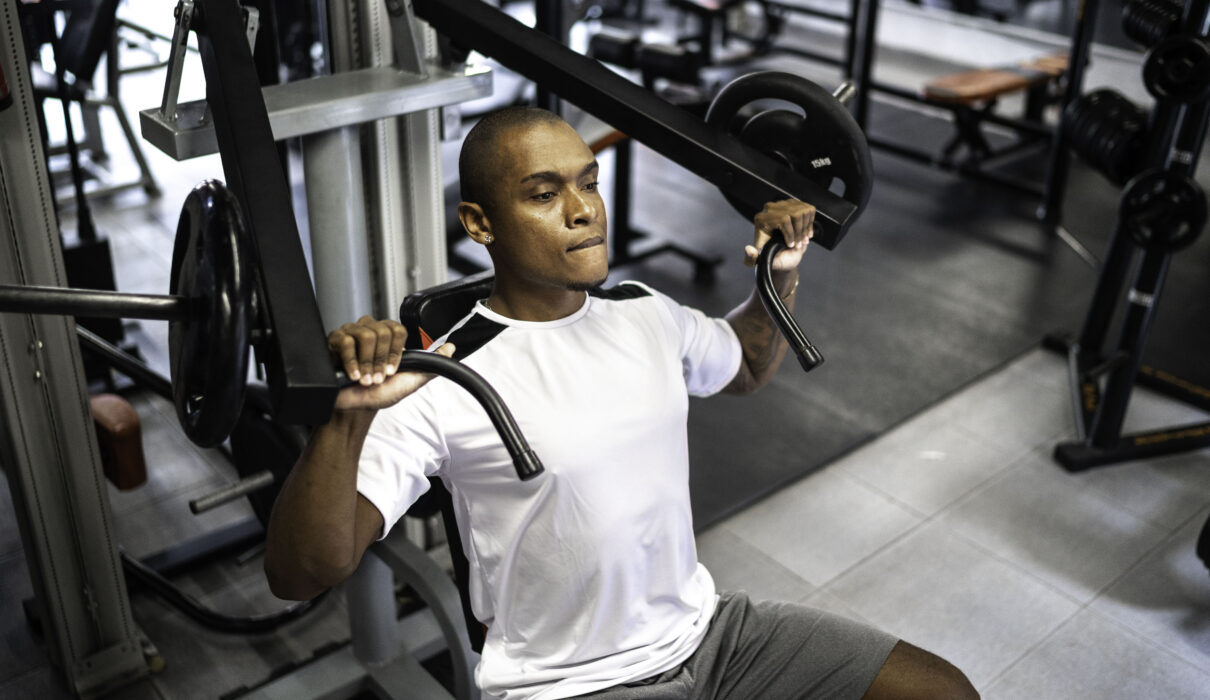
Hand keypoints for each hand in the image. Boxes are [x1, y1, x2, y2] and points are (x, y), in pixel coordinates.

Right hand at [327, 316, 455, 410]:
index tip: (392, 371)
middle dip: (381, 360)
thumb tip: (451, 348)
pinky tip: (354, 375)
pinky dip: (351, 362)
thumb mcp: (411, 380)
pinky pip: (345, 342)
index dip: (396, 352)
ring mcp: (351, 333)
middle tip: (378, 378)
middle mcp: (370, 330)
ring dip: (367, 363)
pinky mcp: (335, 341)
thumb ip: (432, 363)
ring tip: (366, 379)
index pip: (397, 329)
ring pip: (365, 335)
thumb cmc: (381, 393)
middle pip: (381, 331)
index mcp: (388, 336)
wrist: (356, 407)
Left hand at [744, 199, 814, 271]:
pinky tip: (806, 232)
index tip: (791, 245)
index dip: (791, 233)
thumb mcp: (759, 259)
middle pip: (795, 214)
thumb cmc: (770, 254)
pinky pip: (808, 209)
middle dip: (799, 232)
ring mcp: (782, 204)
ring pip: (802, 211)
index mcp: (761, 219)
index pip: (783, 219)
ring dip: (805, 228)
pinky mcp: (793, 204)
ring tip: (802, 240)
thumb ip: (751, 259)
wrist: (780, 250)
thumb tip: (749, 250)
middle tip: (799, 244)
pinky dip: (810, 222)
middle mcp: (770, 209)